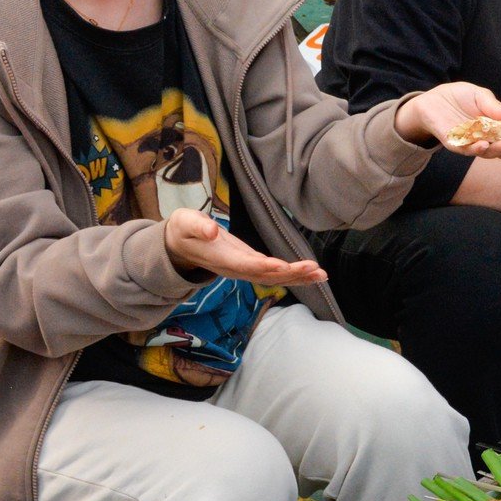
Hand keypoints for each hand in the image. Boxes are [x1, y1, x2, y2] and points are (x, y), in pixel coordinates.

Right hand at [162, 208, 325, 286]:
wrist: (179, 245)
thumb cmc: (183, 230)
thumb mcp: (185, 223)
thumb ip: (197, 226)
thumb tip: (212, 230)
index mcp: (221, 259)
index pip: (244, 265)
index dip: (263, 267)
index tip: (282, 266)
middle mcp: (235, 268)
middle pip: (266, 275)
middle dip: (291, 274)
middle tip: (315, 270)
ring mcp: (244, 269)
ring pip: (274, 278)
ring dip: (298, 278)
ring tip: (321, 275)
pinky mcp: (251, 265)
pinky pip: (275, 273)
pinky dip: (295, 275)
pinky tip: (313, 274)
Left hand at [392, 81, 500, 157]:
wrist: (431, 99)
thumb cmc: (459, 98)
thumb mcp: (480, 96)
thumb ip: (496, 107)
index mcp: (500, 130)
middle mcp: (490, 141)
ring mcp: (474, 145)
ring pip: (493, 154)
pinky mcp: (456, 145)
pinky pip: (469, 151)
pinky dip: (478, 150)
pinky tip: (484, 144)